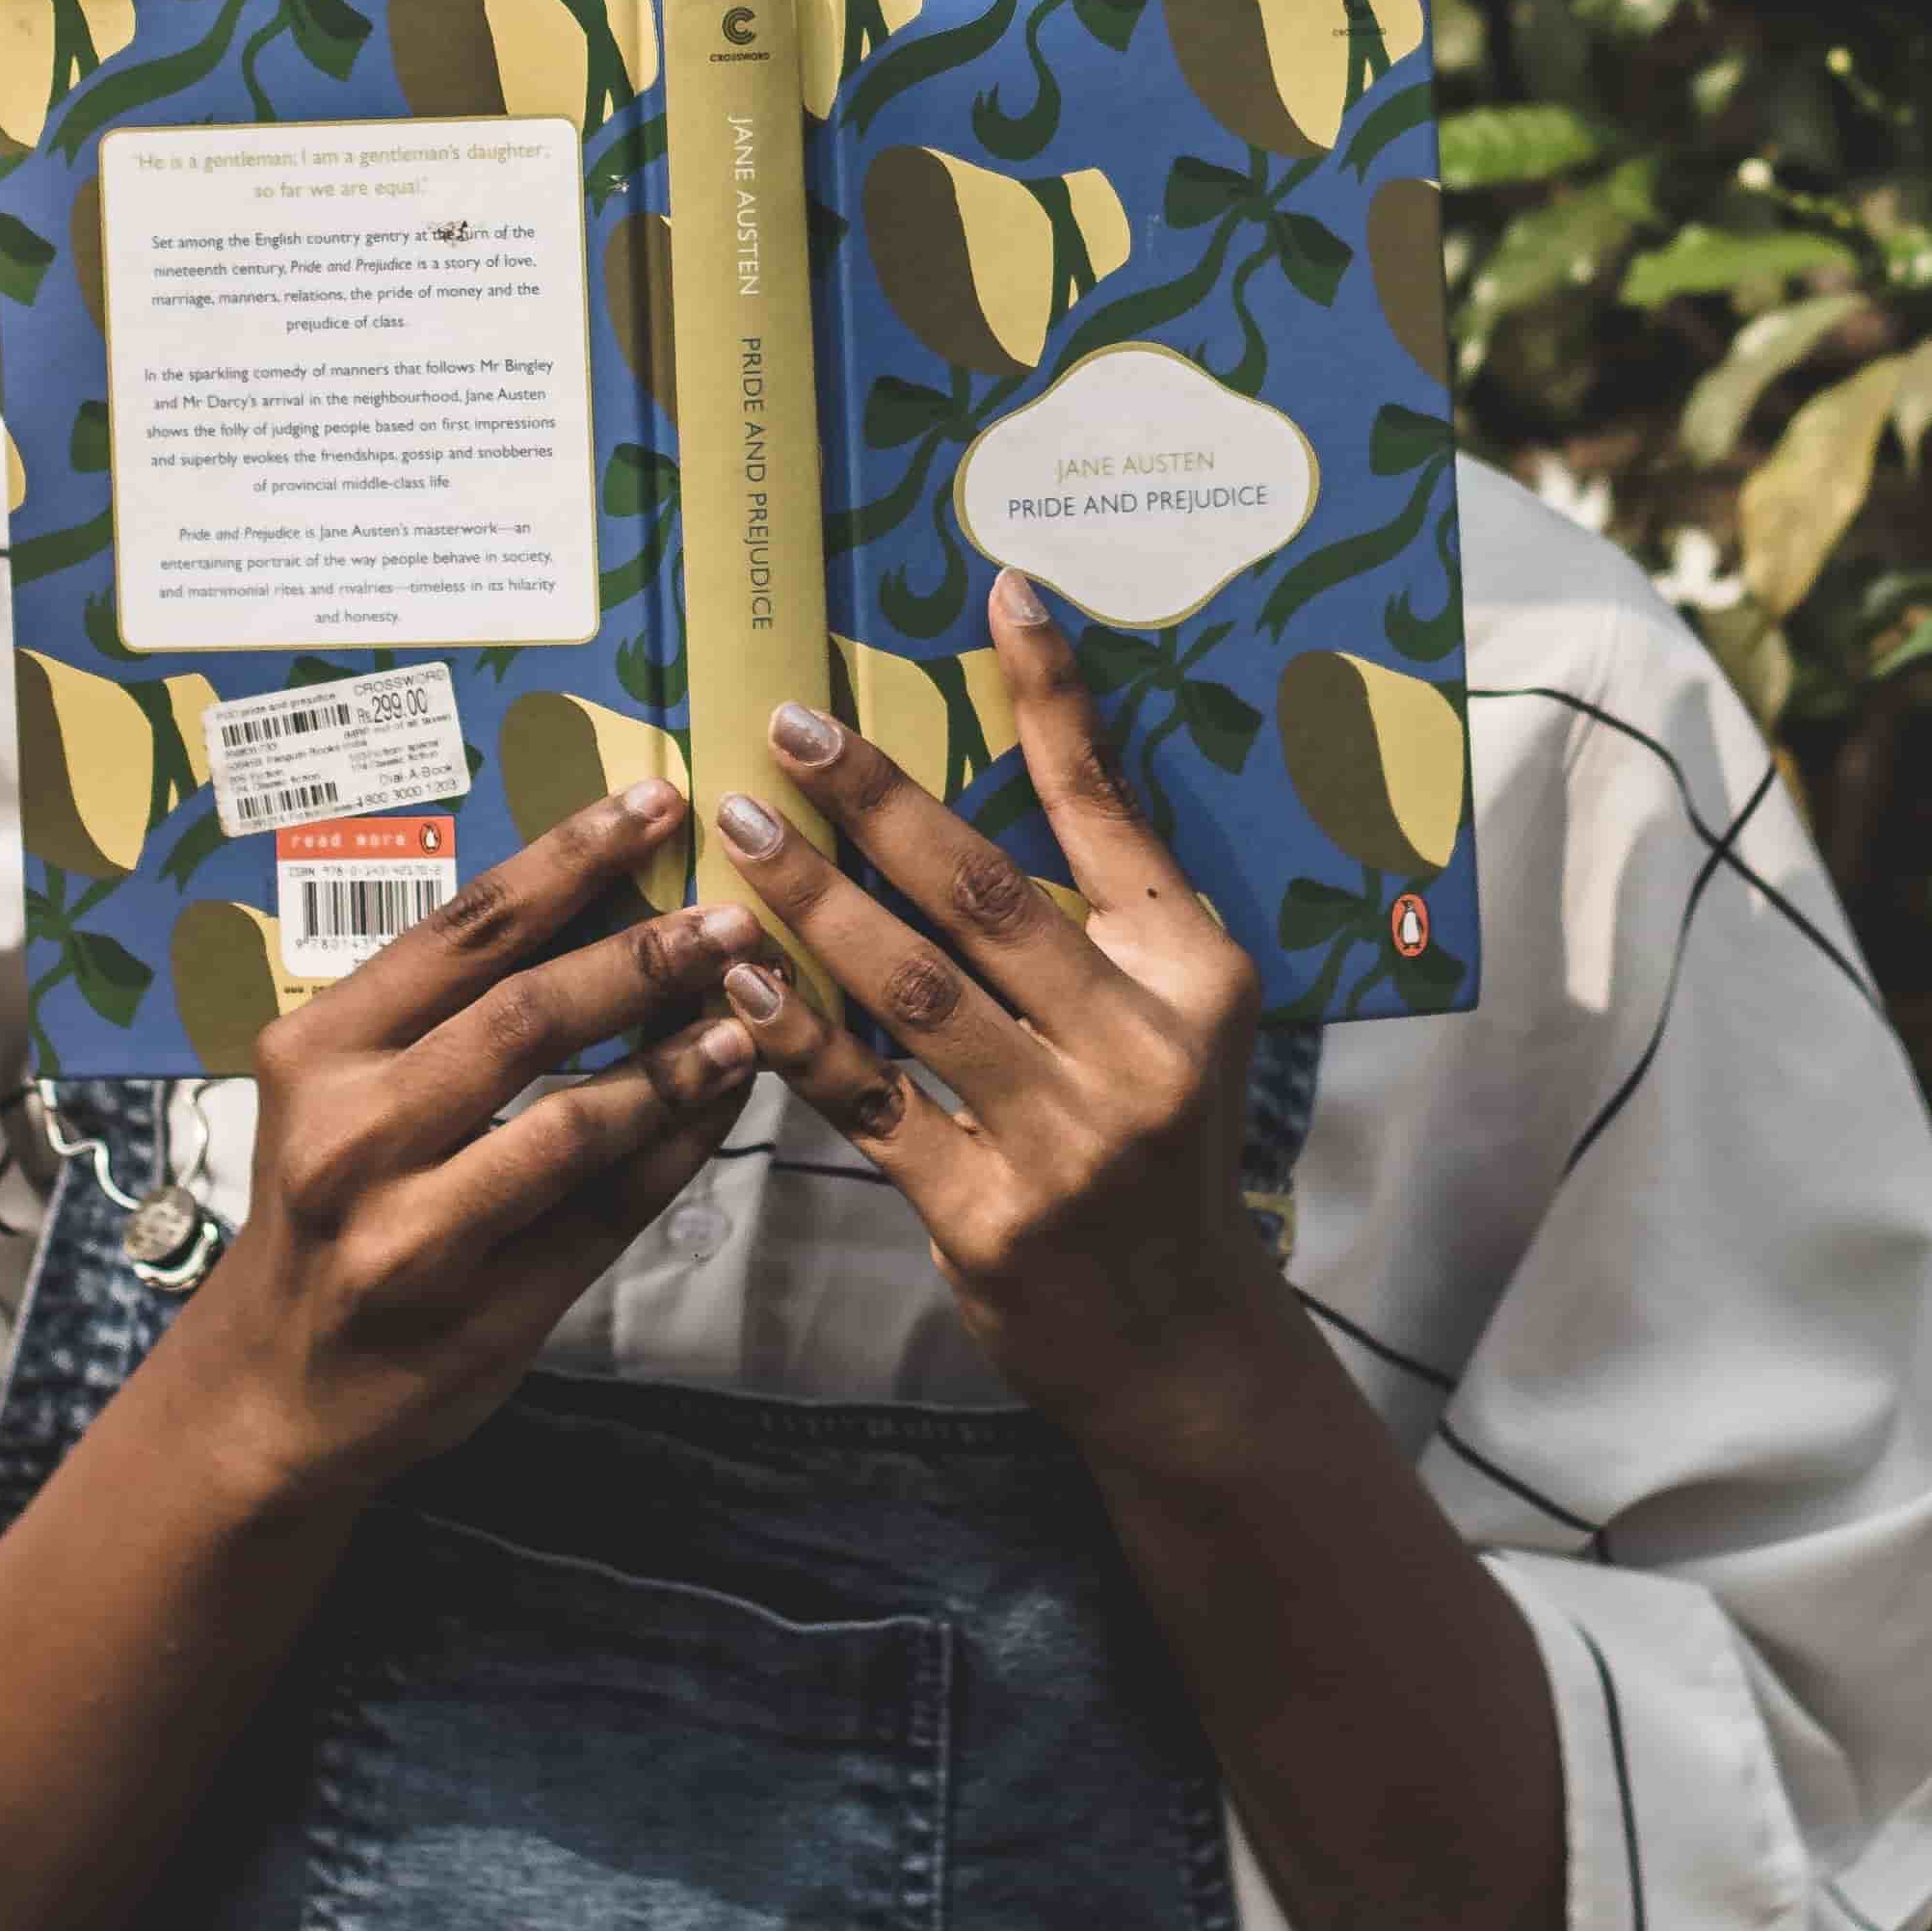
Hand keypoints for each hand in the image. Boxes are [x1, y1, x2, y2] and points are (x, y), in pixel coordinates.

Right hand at [180, 782, 759, 1508]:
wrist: (268, 1390)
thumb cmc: (325, 1209)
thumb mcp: (340, 1091)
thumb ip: (447, 1013)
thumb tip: (604, 902)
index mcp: (316, 1051)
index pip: (462, 931)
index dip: (569, 860)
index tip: (655, 803)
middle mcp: (351, 1134)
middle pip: (527, 1016)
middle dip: (647, 957)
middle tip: (736, 918)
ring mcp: (410, 1233)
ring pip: (574, 1122)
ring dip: (676, 1062)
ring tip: (752, 1016)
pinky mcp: (478, 1313)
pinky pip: (604, 1215)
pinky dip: (673, 1150)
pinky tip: (723, 1106)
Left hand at [704, 570, 1296, 1471]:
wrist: (1175, 1338)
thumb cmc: (1157, 1140)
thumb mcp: (1172, 1006)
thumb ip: (1102, 894)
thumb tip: (1033, 733)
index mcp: (1195, 973)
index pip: (1111, 809)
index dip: (1051, 699)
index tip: (997, 592)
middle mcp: (1141, 1046)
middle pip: (984, 894)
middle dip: (876, 800)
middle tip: (785, 727)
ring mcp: (1065, 1136)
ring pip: (912, 991)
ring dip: (812, 903)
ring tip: (736, 833)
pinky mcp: (985, 1214)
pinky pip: (866, 1099)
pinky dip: (796, 1031)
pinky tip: (736, 974)